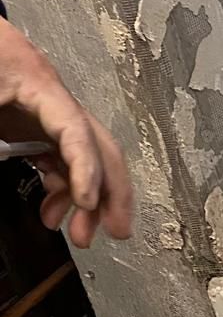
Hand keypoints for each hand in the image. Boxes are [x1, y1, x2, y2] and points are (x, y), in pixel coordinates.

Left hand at [0, 15, 133, 245]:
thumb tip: (0, 158)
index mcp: (39, 84)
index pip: (78, 131)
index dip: (87, 170)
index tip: (87, 204)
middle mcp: (54, 99)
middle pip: (100, 146)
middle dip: (112, 193)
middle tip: (116, 230)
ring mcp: (48, 112)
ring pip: (84, 158)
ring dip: (88, 199)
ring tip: (79, 233)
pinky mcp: (35, 122)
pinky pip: (61, 158)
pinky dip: (64, 187)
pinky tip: (55, 209)